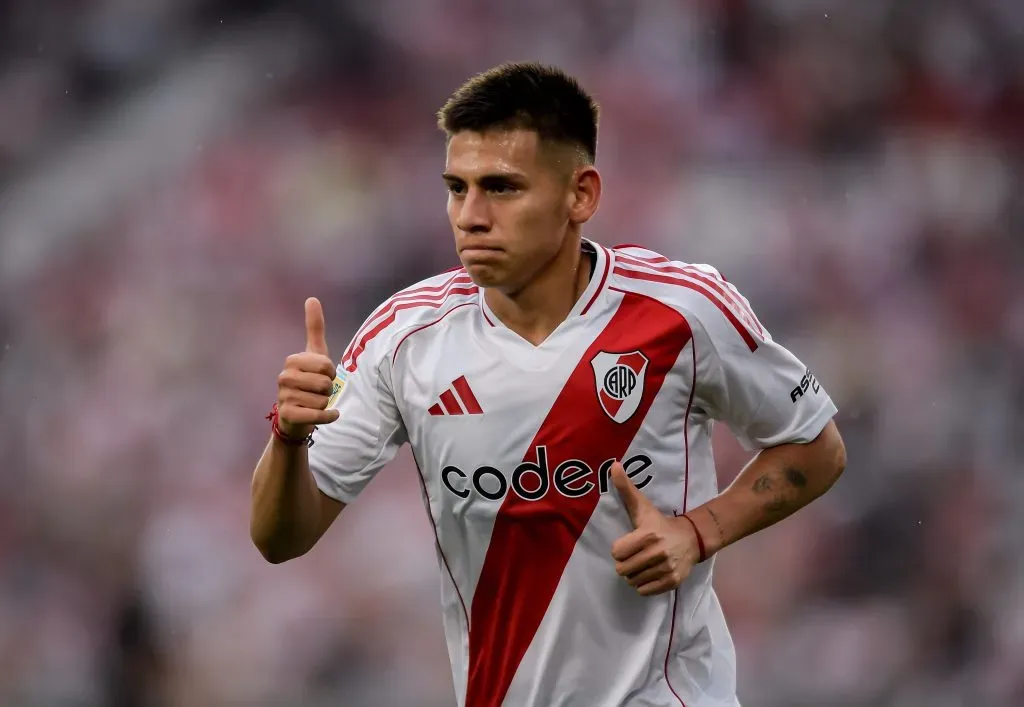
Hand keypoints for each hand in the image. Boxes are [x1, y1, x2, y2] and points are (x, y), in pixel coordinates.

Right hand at [275, 298, 341, 438]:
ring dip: (326, 403)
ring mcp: (284, 396)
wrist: (297, 415)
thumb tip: (312, 298)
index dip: (330, 373)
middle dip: (329, 390)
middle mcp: (284, 377)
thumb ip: (314, 328)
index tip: (322, 376)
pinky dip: (329, 417)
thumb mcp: (314, 354)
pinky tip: (329, 415)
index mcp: (292, 361)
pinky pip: (318, 415)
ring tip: (315, 402)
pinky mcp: (288, 415)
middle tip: (318, 392)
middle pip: (325, 383)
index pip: (326, 365)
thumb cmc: (308, 381)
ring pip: (323, 400)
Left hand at [609, 461, 699, 595]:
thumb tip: (613, 465)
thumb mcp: (642, 506)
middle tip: (635, 555)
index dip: (620, 548)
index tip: (629, 543)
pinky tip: (650, 572)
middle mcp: (657, 553)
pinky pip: (644, 591)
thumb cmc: (660, 523)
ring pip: (632, 581)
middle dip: (626, 563)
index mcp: (647, 535)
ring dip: (634, 574)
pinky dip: (644, 584)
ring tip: (643, 563)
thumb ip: (626, 488)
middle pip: (622, 569)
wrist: (691, 539)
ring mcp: (666, 569)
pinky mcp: (672, 582)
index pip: (617, 552)